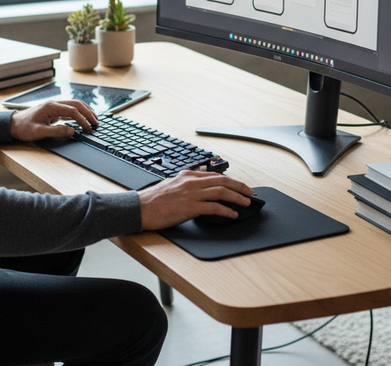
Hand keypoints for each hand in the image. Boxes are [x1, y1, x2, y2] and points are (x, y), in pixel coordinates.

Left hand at [9, 100, 97, 141]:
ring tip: (93, 119)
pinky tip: (83, 119)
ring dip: (85, 111)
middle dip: (88, 112)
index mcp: (51, 107)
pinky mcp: (53, 111)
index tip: (89, 128)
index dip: (83, 120)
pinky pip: (69, 109)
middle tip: (96, 122)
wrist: (12, 125)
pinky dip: (79, 113)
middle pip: (77, 104)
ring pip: (74, 105)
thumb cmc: (23, 128)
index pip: (73, 111)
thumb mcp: (39, 132)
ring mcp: (54, 106)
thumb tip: (72, 131)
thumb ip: (57, 131)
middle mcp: (54, 104)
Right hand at [137, 170, 254, 230]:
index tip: (241, 186)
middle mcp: (192, 182)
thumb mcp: (171, 185)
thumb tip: (199, 187)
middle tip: (251, 193)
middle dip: (240, 187)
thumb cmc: (153, 200)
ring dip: (237, 197)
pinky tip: (232, 215)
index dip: (232, 181)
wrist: (140, 208)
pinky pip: (214, 207)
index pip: (216, 176)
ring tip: (246, 203)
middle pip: (223, 181)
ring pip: (222, 192)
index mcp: (188, 176)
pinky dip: (226, 211)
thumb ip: (186, 184)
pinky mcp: (190, 207)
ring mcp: (191, 193)